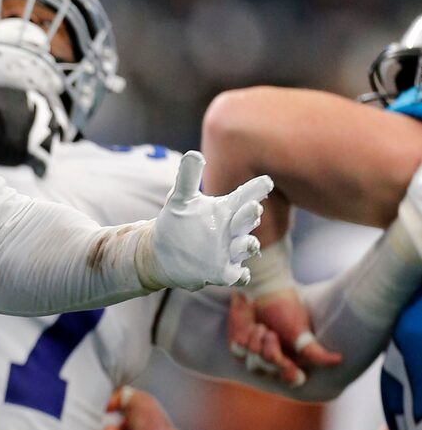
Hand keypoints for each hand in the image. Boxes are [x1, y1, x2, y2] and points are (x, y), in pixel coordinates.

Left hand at [148, 151, 269, 290]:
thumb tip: (194, 154)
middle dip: (252, 215)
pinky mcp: (223, 271)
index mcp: (227, 208)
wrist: (163, 253)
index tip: (266, 182)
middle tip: (253, 208)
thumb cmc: (178, 222)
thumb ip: (188, 178)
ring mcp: (229, 250)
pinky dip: (241, 275)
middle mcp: (232, 228)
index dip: (257, 189)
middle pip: (249, 219)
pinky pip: (238, 275)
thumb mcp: (180, 200)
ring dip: (248, 245)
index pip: (247, 195)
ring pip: (247, 247)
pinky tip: (240, 274)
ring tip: (245, 242)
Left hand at [225, 288, 340, 387]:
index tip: (287, 363)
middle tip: (271, 333)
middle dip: (270, 352)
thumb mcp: (301, 332)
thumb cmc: (285, 308)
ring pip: (253, 365)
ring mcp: (256, 355)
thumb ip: (314, 352)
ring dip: (257, 344)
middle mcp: (275, 360)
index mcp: (294, 357)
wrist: (260, 290)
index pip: (294, 380)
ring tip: (262, 327)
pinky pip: (239, 355)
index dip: (290, 373)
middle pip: (270, 372)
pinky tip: (250, 328)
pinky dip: (246, 340)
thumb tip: (339, 360)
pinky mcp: (239, 348)